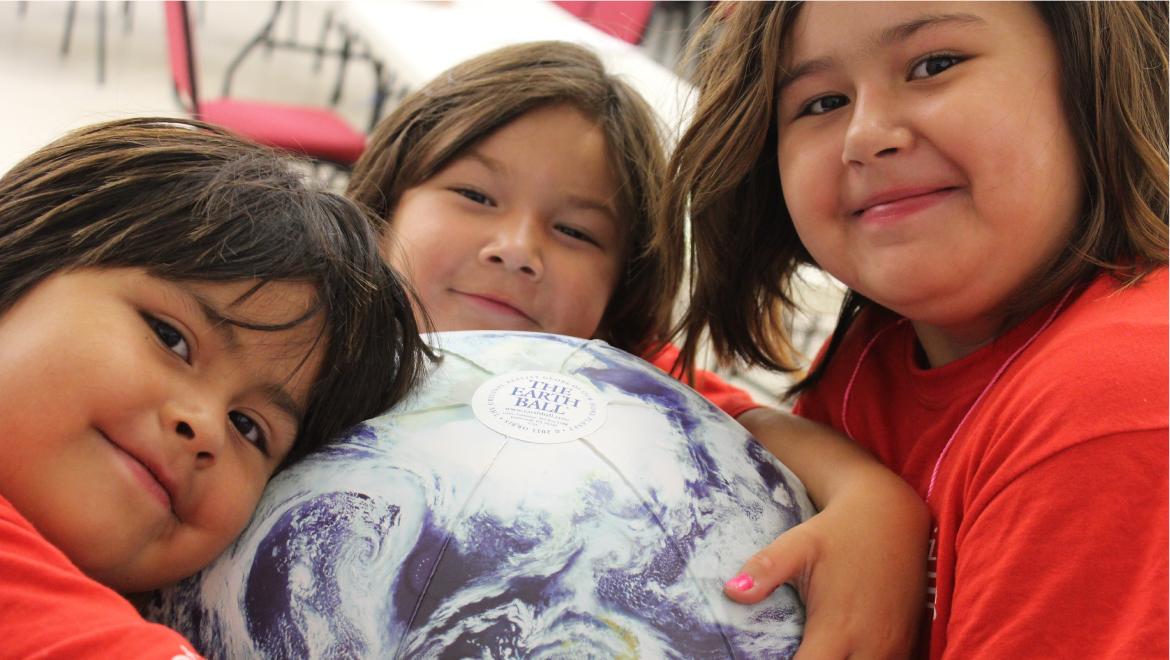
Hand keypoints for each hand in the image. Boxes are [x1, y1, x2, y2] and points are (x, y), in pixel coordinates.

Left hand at [732, 408, 930, 658]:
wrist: (893, 516)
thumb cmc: (841, 531)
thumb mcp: (799, 544)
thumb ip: (766, 569)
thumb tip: (732, 591)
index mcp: (837, 628)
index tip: (769, 657)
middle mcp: (869, 646)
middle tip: (794, 651)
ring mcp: (892, 648)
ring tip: (813, 648)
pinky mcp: (905, 644)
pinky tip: (841, 651)